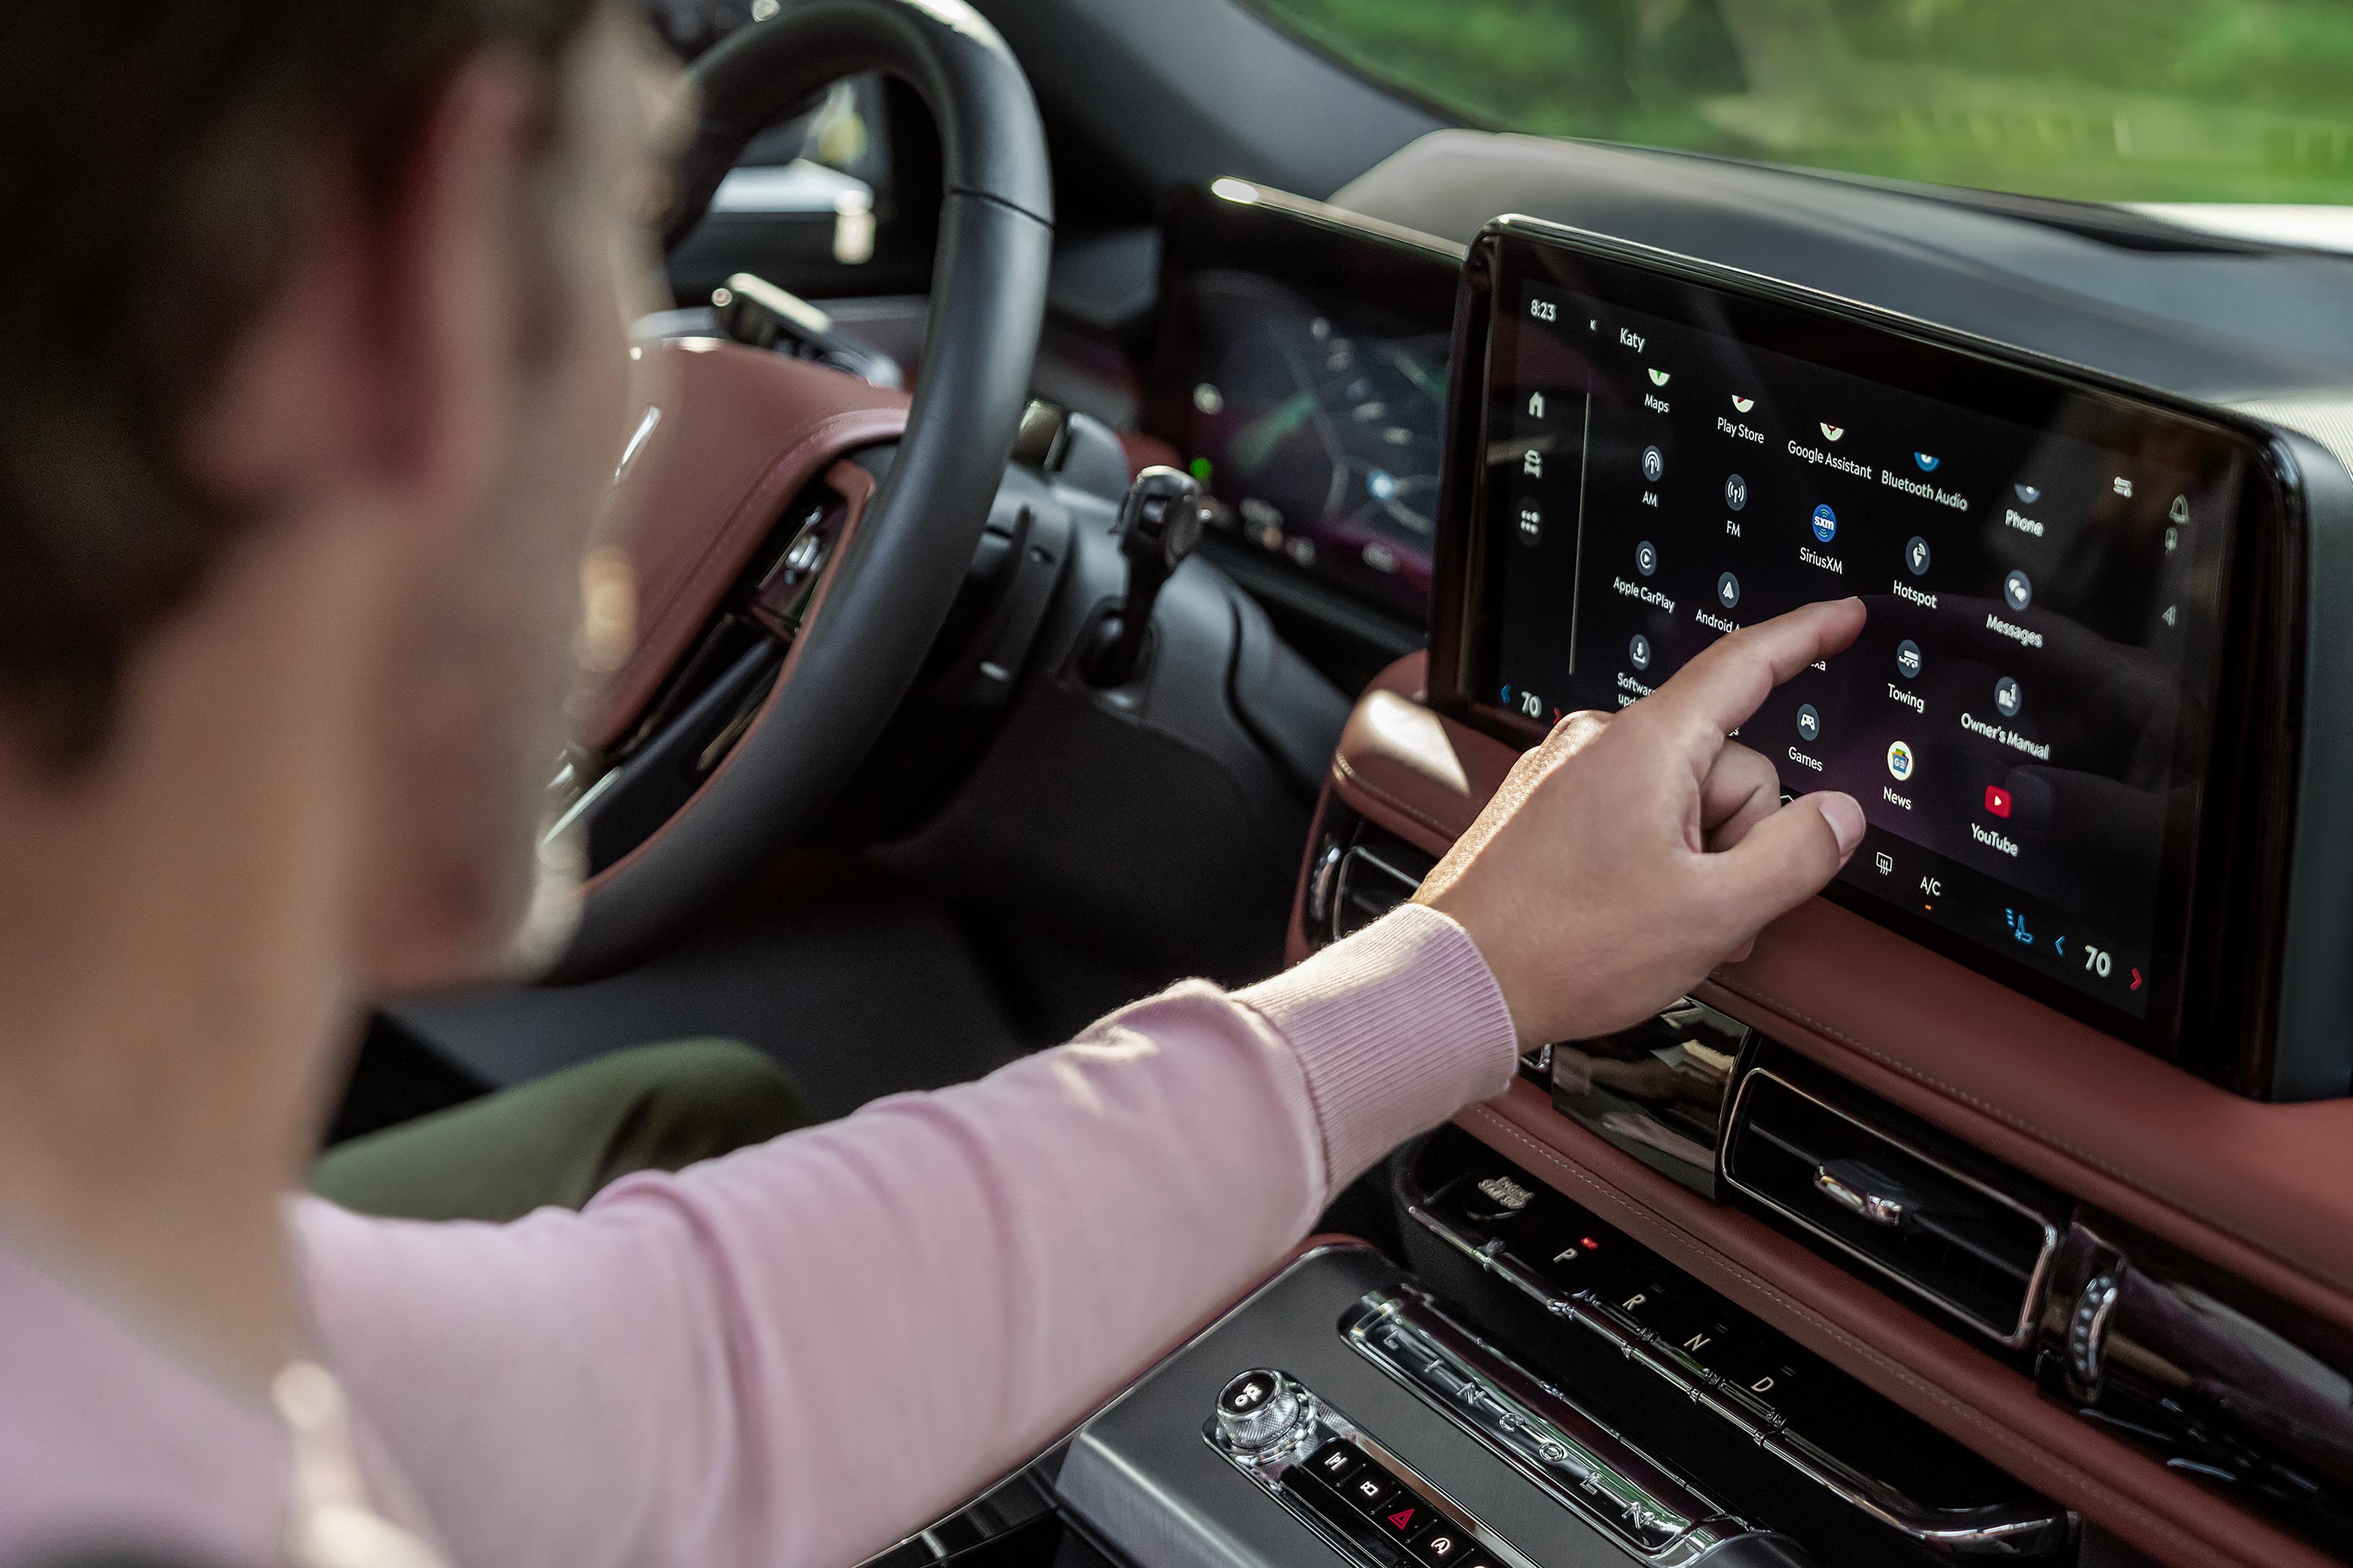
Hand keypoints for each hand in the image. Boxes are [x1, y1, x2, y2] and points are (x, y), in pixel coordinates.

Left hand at [1416, 599, 1868, 1048]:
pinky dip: (1656, 862)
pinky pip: (1634, 816)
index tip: (1843, 615)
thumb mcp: (1712, 912)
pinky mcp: (1548, 808)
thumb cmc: (1563, 946)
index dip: (1805, 636)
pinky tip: (1636, 914)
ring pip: (1683, 798)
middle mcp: (1600, 741)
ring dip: (1699, 860)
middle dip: (1739, 837)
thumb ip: (1796, 856)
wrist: (1459, 980)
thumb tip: (1838, 816)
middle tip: (1706, 904)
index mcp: (1646, 744)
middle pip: (1726, 763)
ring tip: (1664, 920)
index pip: (1744, 666)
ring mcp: (1568, 773)